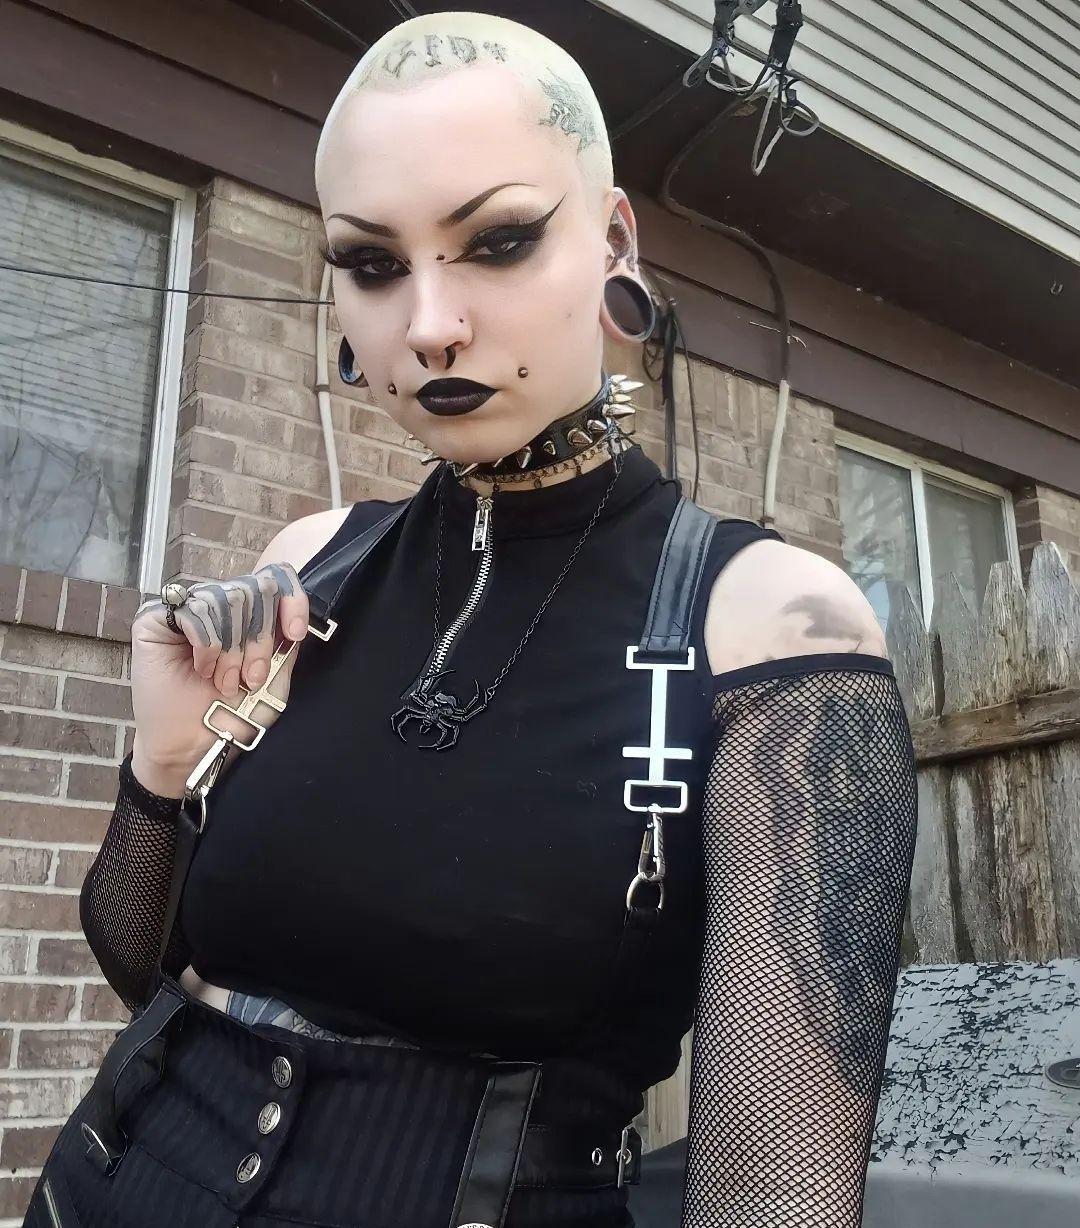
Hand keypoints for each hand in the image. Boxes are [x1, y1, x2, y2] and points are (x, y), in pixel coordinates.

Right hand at [129, 563, 309, 795]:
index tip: (294, 633)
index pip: (275, 579)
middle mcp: (218, 605)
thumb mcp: (277, 677)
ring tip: (225, 682)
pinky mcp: (156, 619)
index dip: (290, 600)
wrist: (197, 746)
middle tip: (251, 678)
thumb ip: (286, 639)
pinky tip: (202, 669)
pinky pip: (194, 611)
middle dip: (258, 639)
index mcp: (249, 615)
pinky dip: (207, 646)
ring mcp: (187, 609)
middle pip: (253, 590)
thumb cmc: (235, 715)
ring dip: (232, 648)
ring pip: (226, 599)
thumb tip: (291, 607)